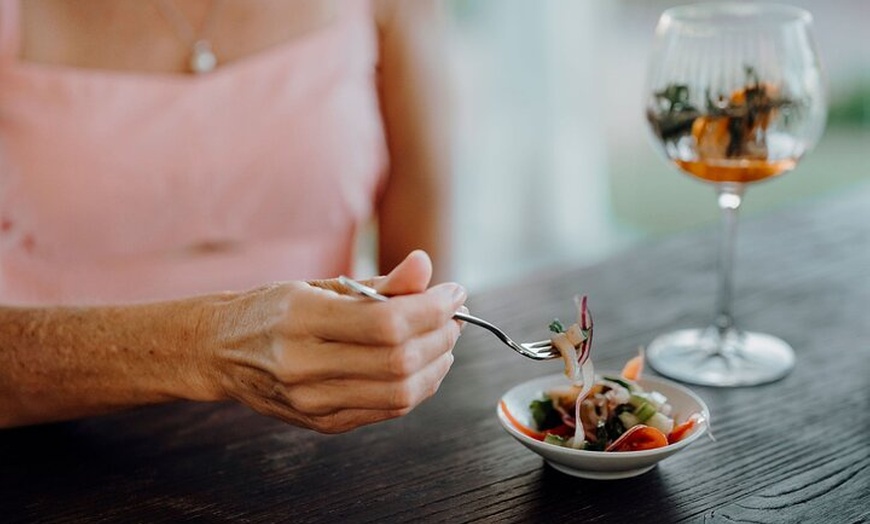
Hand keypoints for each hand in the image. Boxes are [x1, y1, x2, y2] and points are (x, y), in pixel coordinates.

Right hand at [204, 250, 465, 432]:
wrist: (220, 351)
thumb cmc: (272, 310)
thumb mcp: (320, 285)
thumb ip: (378, 282)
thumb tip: (426, 266)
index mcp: (299, 319)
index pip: (386, 321)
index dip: (432, 308)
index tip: (454, 293)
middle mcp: (302, 365)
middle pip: (398, 360)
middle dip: (441, 336)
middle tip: (455, 316)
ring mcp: (311, 401)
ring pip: (399, 393)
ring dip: (437, 365)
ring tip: (445, 340)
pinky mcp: (322, 423)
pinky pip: (387, 411)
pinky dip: (418, 387)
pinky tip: (425, 365)